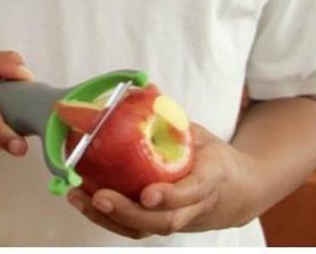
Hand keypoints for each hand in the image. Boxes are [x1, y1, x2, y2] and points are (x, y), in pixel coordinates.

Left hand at [67, 123, 260, 238]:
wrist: (236, 193)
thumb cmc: (215, 162)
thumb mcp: (202, 136)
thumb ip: (174, 119)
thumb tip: (147, 87)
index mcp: (210, 181)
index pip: (190, 194)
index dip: (169, 196)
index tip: (148, 194)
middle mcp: (192, 208)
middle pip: (161, 221)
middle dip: (128, 212)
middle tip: (102, 197)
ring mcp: (175, 221)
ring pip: (143, 229)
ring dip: (108, 217)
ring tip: (80, 197)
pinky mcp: (158, 226)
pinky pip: (132, 228)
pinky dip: (105, 217)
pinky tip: (83, 201)